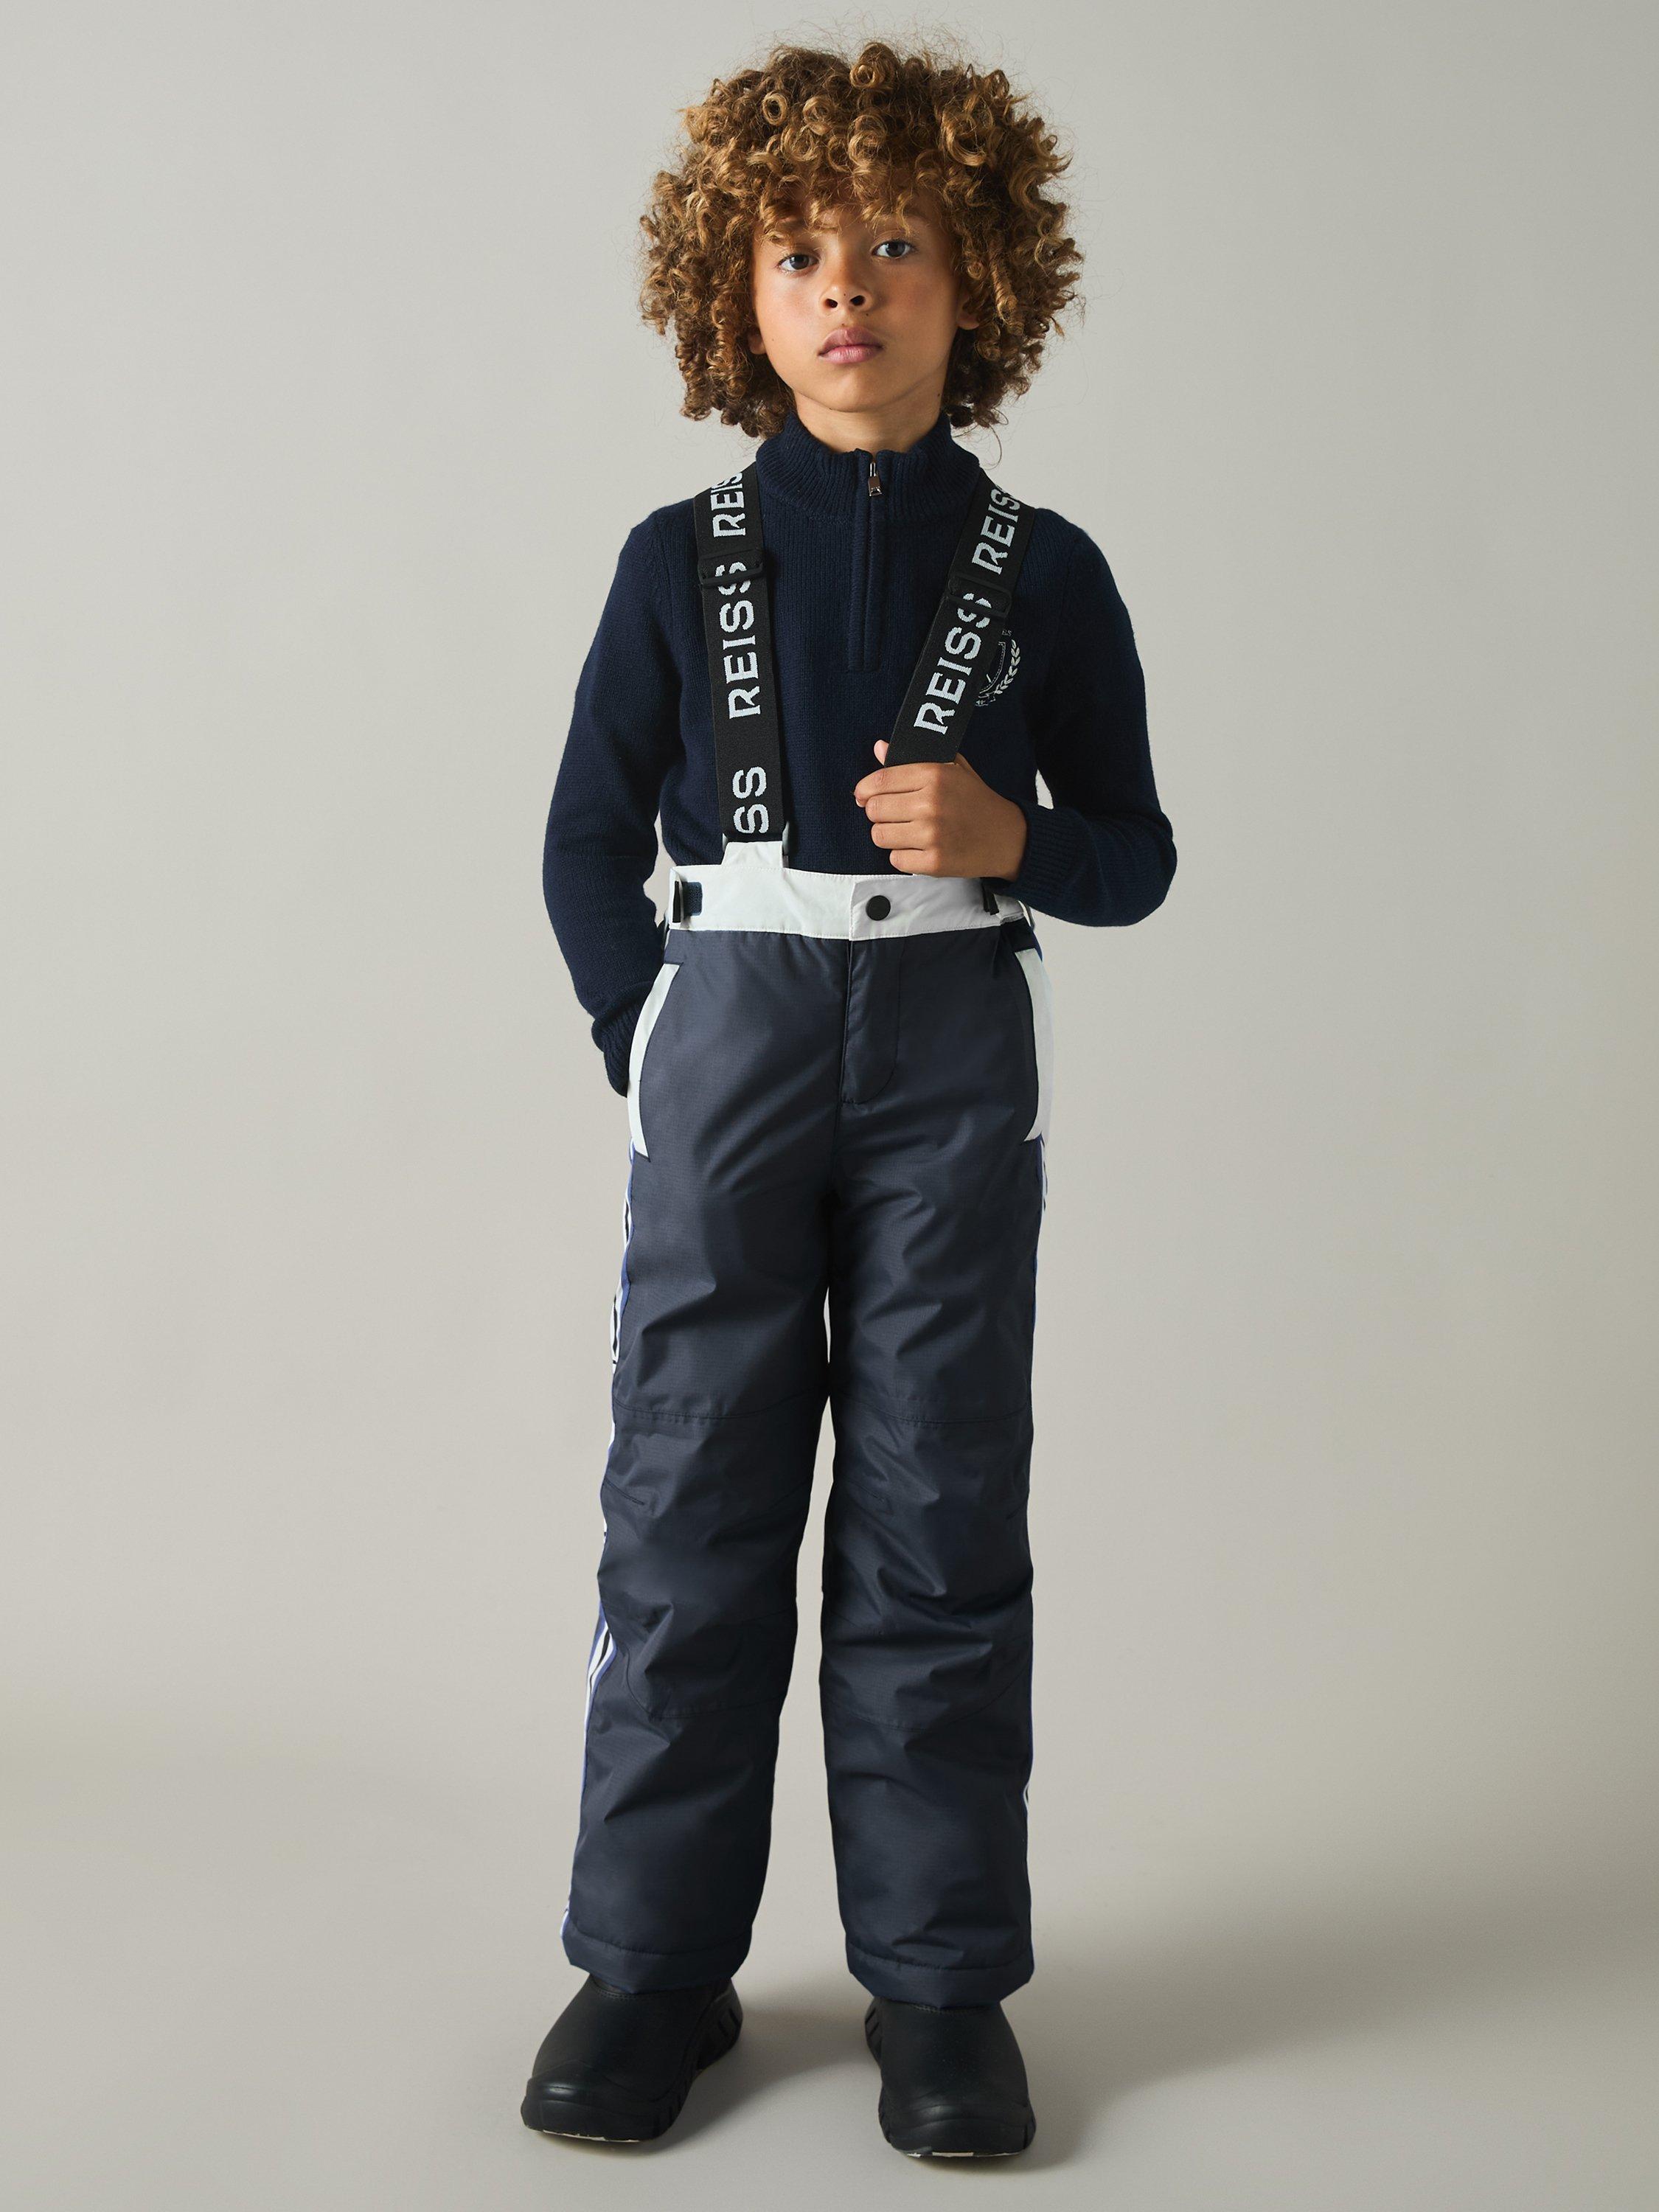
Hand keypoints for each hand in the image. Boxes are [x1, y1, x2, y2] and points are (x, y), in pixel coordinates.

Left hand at [854, 740, 1029, 879]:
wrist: (1007, 837)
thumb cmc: (976, 802)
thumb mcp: (952, 769)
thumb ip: (913, 758)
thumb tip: (879, 748)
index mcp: (934, 775)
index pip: (879, 781)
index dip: (864, 790)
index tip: (862, 795)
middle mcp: (931, 804)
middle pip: (874, 810)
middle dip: (878, 813)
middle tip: (893, 815)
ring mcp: (932, 835)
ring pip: (880, 836)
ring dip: (888, 835)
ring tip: (906, 832)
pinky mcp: (934, 862)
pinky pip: (895, 859)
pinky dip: (902, 856)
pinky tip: (918, 848)